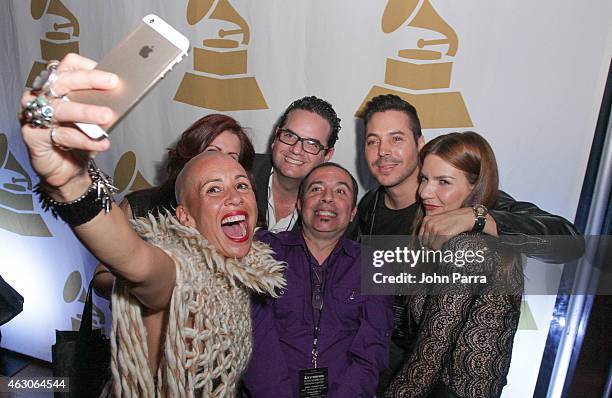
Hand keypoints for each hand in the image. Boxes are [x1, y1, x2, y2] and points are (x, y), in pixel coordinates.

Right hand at [20, 53, 117, 198]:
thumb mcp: (94, 119)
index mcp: (57, 86)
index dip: (88, 67)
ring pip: (60, 108)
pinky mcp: (33, 136)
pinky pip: (61, 135)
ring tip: (107, 116)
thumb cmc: (79, 137)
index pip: (68, 66)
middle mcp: (42, 96)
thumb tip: (122, 95)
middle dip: (88, 80)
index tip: (110, 73)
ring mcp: (35, 114)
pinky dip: (84, 139)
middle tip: (112, 83)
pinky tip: (100, 142)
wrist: (67, 168)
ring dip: (86, 111)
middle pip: (62, 81)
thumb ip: (102, 105)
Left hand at [418, 207, 473, 248]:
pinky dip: (440, 248)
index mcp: (427, 220)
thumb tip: (425, 245)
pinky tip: (445, 245)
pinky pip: (436, 247)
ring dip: (436, 248)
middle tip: (438, 247)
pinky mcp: (442, 234)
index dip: (425, 243)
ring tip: (442, 245)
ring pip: (430, 246)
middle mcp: (429, 224)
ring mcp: (435, 228)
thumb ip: (431, 229)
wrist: (467, 216)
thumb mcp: (439, 220)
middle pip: (424, 242)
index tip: (428, 247)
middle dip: (430, 247)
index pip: (420, 237)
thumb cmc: (454, 219)